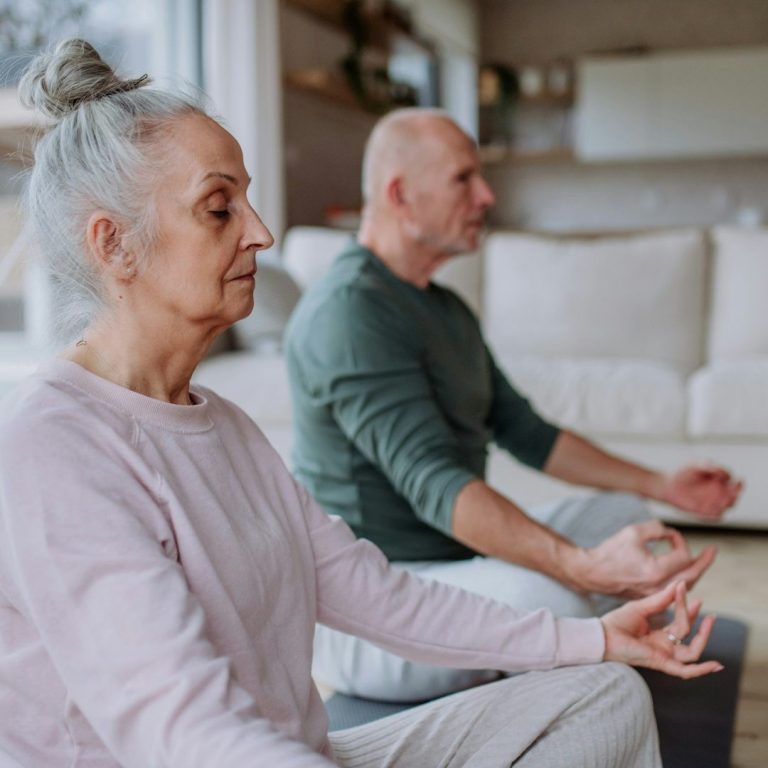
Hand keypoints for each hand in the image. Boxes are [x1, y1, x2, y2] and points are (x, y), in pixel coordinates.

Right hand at [574, 520, 716, 598]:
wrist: (591, 572)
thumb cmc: (609, 551)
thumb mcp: (633, 532)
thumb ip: (657, 529)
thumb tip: (670, 534)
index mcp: (655, 571)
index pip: (683, 557)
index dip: (680, 542)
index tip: (671, 534)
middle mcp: (657, 587)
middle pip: (692, 577)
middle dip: (704, 562)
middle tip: (713, 551)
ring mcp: (654, 595)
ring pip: (685, 586)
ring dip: (694, 572)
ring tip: (700, 560)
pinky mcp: (649, 597)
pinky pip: (673, 590)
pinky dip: (682, 580)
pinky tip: (683, 570)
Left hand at [602, 581, 722, 678]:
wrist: (601, 635)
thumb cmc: (617, 622)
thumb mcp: (641, 607)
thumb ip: (660, 600)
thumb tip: (677, 585)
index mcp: (659, 634)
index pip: (680, 623)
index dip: (687, 608)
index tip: (685, 589)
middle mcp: (664, 646)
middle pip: (688, 635)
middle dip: (699, 622)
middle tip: (706, 608)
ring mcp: (664, 655)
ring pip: (692, 651)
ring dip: (703, 636)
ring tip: (710, 620)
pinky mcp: (661, 663)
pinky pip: (685, 671)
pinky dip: (701, 669)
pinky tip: (716, 665)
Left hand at [656, 464, 742, 519]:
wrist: (667, 484)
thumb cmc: (682, 472)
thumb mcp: (694, 464)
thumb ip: (709, 466)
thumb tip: (723, 473)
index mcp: (721, 479)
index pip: (736, 482)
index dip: (738, 483)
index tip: (733, 481)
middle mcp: (720, 491)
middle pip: (735, 495)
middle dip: (735, 494)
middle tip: (730, 492)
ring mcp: (713, 502)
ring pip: (728, 506)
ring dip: (727, 504)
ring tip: (720, 501)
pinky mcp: (705, 512)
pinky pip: (716, 516)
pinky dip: (716, 514)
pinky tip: (710, 509)